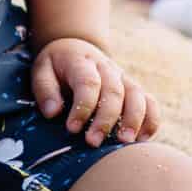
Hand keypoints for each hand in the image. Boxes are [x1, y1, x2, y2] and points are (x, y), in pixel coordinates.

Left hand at [31, 38, 159, 146]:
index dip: (82, 107)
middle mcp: (106, 68)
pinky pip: (150, 102)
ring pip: (137, 96)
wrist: (75, 48)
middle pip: (114, 91)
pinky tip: (142, 139)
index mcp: (81, 62)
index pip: (88, 83)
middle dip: (105, 119)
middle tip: (93, 142)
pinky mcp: (133, 89)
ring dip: (133, 120)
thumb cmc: (56, 66)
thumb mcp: (41, 71)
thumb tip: (53, 113)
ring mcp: (123, 78)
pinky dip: (150, 120)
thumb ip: (45, 90)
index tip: (72, 128)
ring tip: (125, 142)